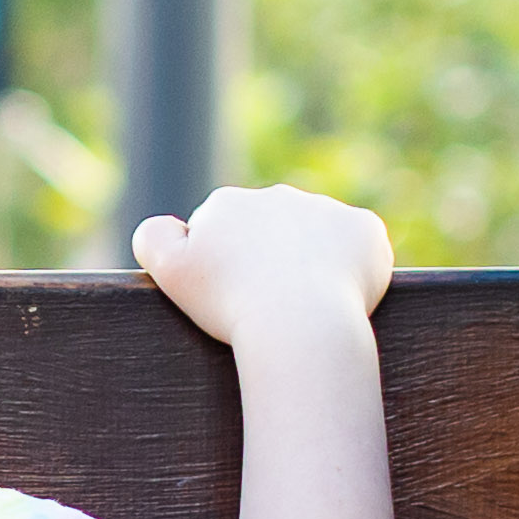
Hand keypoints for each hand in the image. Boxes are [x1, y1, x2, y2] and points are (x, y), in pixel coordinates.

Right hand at [128, 182, 394, 353]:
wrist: (300, 323)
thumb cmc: (231, 305)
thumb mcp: (170, 273)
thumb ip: (153, 238)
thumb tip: (164, 226)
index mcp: (228, 203)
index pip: (222, 232)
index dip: (224, 269)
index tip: (230, 298)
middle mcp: (278, 195)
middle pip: (270, 230)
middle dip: (268, 259)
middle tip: (267, 305)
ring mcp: (326, 209)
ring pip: (315, 236)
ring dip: (309, 262)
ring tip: (304, 306)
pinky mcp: (365, 230)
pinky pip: (357, 245)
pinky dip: (351, 267)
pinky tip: (340, 295)